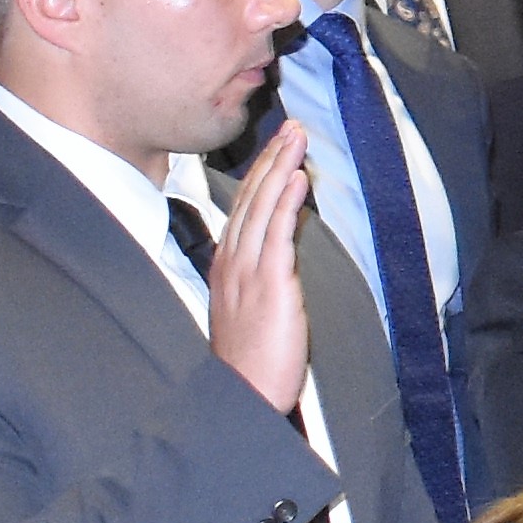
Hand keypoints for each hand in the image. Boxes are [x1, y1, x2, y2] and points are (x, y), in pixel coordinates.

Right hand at [202, 138, 313, 414]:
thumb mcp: (251, 309)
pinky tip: (297, 177)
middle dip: (270, 159)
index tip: (276, 146)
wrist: (242, 396)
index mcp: (226, 267)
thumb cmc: (250, 361)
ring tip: (296, 137)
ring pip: (261, 208)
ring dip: (280, 168)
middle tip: (290, 126)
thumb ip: (262, 275)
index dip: (260, 175)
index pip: (243, 209)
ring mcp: (247, 272)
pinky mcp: (269, 285)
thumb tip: (282, 243)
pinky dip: (285, 202)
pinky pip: (276, 234)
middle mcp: (232, 263)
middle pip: (250, 200)